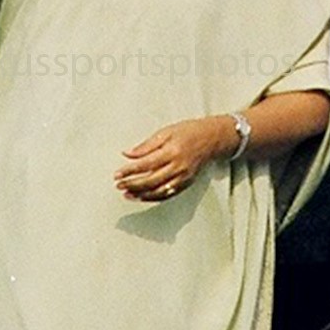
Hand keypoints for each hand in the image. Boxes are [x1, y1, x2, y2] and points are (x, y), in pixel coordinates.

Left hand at [116, 115, 231, 202]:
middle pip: (150, 180)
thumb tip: (128, 154)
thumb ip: (146, 145)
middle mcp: (177, 167)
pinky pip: (167, 195)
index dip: (130, 170)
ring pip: (158, 191)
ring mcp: (182, 178)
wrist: (212, 139)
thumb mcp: (166, 131)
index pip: (146, 164)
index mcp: (171, 151)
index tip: (118, 173)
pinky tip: (142, 197)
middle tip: (119, 185)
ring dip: (140, 195)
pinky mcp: (185, 184)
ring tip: (127, 194)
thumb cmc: (189, 132)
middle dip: (132, 184)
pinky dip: (153, 198)